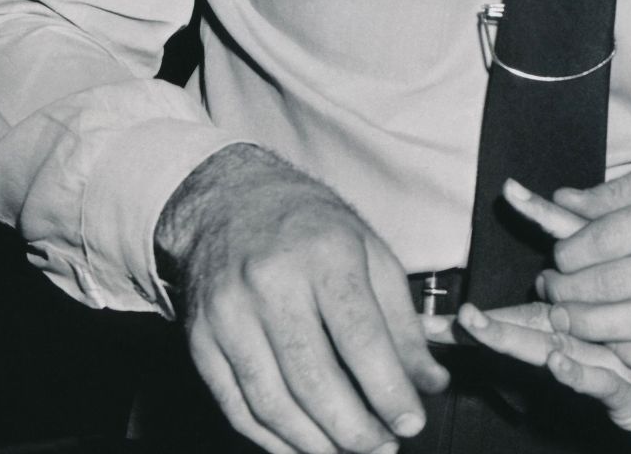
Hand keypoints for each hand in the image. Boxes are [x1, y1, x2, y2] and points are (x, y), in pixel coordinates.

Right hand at [156, 144, 448, 453]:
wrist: (228, 201)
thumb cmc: (312, 227)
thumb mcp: (371, 253)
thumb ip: (403, 321)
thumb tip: (431, 382)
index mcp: (324, 255)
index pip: (359, 337)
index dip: (388, 389)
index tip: (412, 422)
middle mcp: (270, 284)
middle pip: (313, 378)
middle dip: (354, 427)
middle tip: (383, 448)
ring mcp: (227, 315)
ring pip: (272, 401)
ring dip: (315, 442)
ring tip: (350, 452)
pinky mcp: (200, 341)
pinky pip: (236, 406)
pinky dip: (271, 438)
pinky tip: (303, 448)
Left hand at [500, 162, 630, 375]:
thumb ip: (615, 194)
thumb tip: (559, 198)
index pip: (606, 235)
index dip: (569, 253)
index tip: (557, 262)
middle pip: (617, 281)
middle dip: (570, 292)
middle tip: (551, 295)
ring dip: (590, 327)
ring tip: (566, 322)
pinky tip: (615, 346)